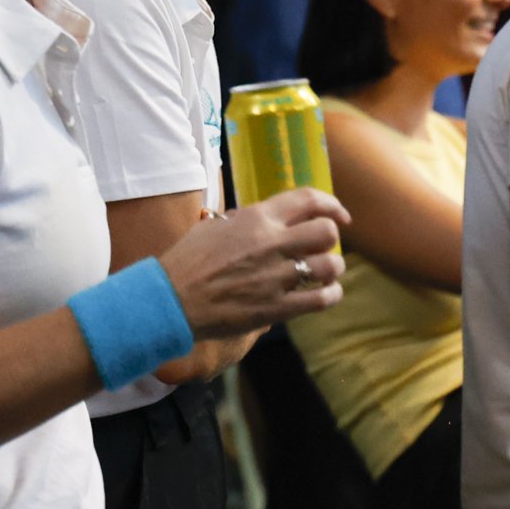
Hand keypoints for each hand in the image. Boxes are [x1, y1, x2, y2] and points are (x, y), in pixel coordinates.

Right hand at [159, 188, 347, 338]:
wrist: (169, 300)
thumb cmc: (187, 262)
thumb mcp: (215, 226)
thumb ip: (246, 220)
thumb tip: (266, 217)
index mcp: (256, 218)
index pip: (308, 199)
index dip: (331, 204)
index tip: (339, 215)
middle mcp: (270, 244)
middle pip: (326, 232)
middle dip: (331, 239)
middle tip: (323, 248)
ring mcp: (274, 277)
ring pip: (329, 266)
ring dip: (333, 269)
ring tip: (325, 273)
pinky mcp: (275, 308)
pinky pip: (321, 300)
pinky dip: (331, 295)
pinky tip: (327, 294)